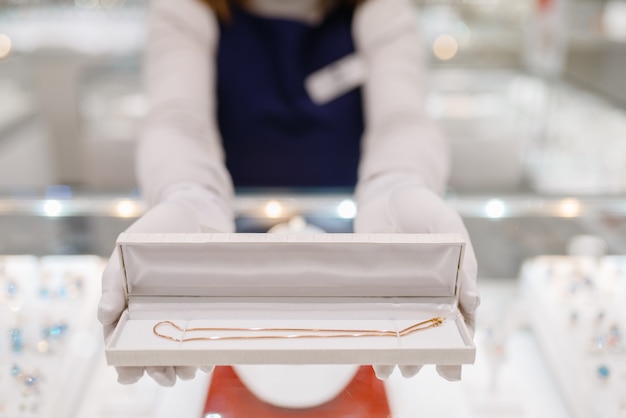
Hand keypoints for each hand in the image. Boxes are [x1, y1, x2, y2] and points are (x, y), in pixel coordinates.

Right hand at [97, 187, 233, 385]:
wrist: (192, 212)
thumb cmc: (152, 232)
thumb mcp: (124, 250)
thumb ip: (112, 283)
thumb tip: (103, 317)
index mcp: (128, 305)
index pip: (121, 341)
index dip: (124, 361)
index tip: (129, 375)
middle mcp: (152, 313)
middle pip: (151, 351)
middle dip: (156, 369)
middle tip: (167, 377)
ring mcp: (178, 311)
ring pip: (176, 348)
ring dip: (180, 365)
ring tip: (188, 371)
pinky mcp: (201, 307)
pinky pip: (199, 334)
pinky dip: (202, 349)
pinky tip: (207, 358)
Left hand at [354, 185, 479, 380]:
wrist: (388, 193)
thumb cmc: (426, 208)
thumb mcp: (450, 228)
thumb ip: (465, 262)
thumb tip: (475, 302)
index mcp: (450, 285)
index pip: (458, 322)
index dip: (457, 347)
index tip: (453, 368)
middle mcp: (424, 294)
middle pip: (426, 333)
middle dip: (422, 357)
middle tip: (414, 370)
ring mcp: (396, 293)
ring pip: (398, 330)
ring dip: (393, 352)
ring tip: (387, 368)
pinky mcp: (371, 287)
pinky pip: (372, 313)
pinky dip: (370, 331)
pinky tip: (363, 347)